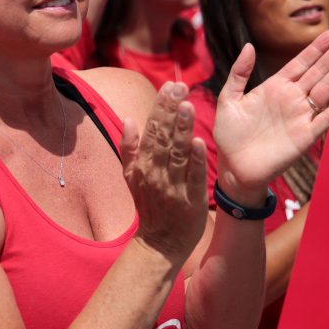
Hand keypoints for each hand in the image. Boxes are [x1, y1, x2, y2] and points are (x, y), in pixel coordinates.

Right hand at [121, 83, 208, 264]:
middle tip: (180, 86)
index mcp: (142, 165)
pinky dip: (197, 161)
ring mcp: (174, 186)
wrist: (160, 242)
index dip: (161, 107)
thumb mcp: (131, 176)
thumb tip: (128, 119)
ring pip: (179, 153)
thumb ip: (129, 147)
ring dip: (183, 130)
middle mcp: (156, 173)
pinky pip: (194, 177)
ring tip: (188, 106)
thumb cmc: (149, 205)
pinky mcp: (192, 200)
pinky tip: (200, 142)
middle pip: (164, 137)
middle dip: (171, 111)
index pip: (151, 130)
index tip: (169, 86)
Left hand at [213, 29, 328, 200]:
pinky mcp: (305, 136)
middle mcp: (292, 98)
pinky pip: (326, 119)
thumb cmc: (229, 135)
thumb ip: (239, 73)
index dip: (318, 47)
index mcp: (275, 87)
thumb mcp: (228, 99)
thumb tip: (249, 45)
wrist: (234, 168)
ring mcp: (301, 116)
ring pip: (327, 89)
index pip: (302, 62)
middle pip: (320, 70)